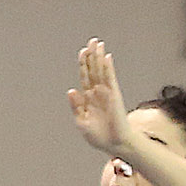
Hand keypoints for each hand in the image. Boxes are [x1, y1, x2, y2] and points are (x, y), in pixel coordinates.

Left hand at [66, 39, 135, 156]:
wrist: (114, 144)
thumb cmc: (98, 135)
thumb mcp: (81, 121)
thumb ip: (76, 106)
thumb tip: (71, 90)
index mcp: (87, 99)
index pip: (85, 77)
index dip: (84, 64)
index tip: (83, 51)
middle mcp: (97, 92)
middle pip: (93, 70)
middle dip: (92, 55)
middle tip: (93, 40)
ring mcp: (106, 93)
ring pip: (101, 71)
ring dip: (99, 57)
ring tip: (98, 43)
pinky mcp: (114, 96)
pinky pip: (110, 79)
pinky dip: (108, 68)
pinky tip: (106, 57)